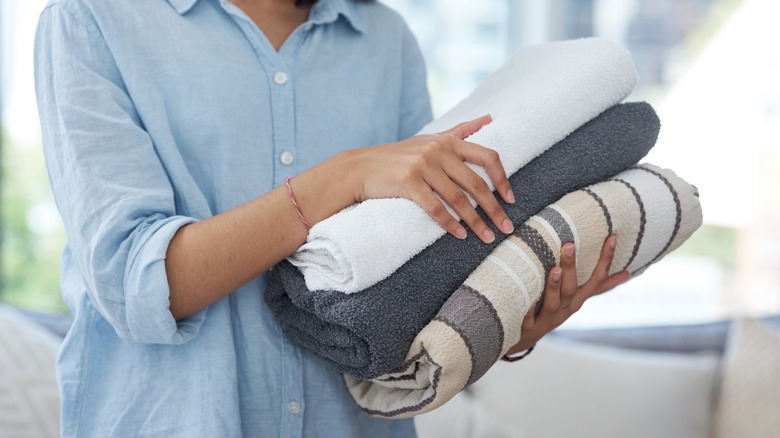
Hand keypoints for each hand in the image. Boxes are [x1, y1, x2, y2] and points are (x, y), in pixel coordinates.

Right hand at [346, 115, 514, 242]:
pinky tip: (458, 235)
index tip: (511, 199)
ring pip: (458, 199)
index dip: (502, 179)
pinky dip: (449, 223)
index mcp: (447, 142)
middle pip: (476, 183)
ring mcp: (422, 166)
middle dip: (494, 208)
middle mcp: (437, 151)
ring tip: (486, 237)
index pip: (487, 156)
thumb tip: (488, 117)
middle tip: (505, 228)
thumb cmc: (398, 156)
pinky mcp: (408, 182)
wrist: (360, 167)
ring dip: (475, 222)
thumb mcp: (429, 139)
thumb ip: (459, 131)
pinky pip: (435, 207)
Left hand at [505, 234, 630, 353]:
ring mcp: (548, 319)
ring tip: (555, 269)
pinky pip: (528, 320)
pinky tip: (527, 301)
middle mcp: (565, 309)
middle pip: (571, 289)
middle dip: (571, 267)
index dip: (605, 259)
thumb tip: (627, 273)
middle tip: (569, 245)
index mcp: (578, 299)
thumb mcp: (578, 298)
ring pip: (553, 303)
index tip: (611, 236)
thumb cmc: (555, 310)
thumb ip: (599, 286)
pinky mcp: (529, 328)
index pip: (597, 279)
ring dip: (554, 286)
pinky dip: (528, 311)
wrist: (528, 336)